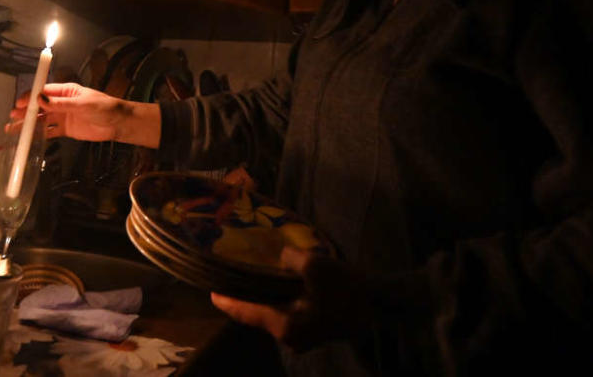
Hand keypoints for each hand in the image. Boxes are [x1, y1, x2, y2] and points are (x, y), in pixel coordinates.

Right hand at [11, 82, 130, 142]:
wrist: (118, 124)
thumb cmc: (104, 108)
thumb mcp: (82, 104)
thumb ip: (60, 103)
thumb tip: (39, 99)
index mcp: (66, 91)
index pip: (44, 92)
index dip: (30, 97)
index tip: (20, 103)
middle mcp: (62, 103)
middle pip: (40, 107)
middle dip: (26, 111)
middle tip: (12, 117)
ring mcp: (63, 117)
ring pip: (42, 120)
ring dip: (28, 124)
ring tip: (13, 129)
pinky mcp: (66, 130)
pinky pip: (49, 132)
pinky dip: (39, 136)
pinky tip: (28, 139)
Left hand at [210, 247, 369, 352]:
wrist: (382, 306)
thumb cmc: (348, 289)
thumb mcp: (315, 267)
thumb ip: (289, 259)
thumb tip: (280, 255)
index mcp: (285, 325)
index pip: (246, 313)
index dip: (227, 301)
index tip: (211, 292)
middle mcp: (290, 337)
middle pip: (259, 315)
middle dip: (247, 296)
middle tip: (233, 277)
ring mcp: (304, 337)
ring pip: (275, 315)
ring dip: (266, 297)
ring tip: (255, 275)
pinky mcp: (316, 330)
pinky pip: (290, 314)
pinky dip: (282, 299)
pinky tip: (283, 282)